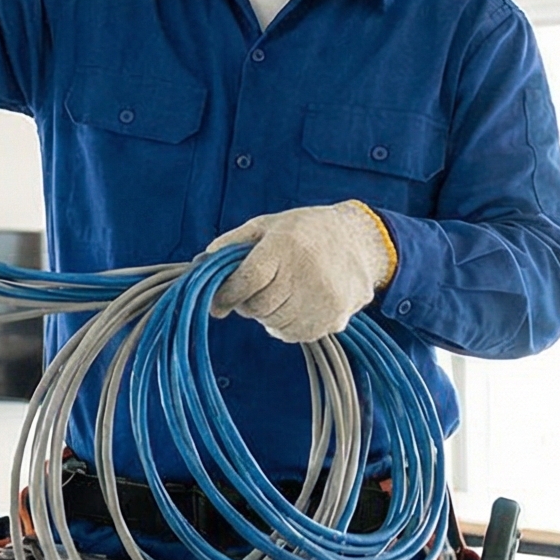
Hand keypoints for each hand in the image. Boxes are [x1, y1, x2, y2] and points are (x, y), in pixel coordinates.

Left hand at [208, 202, 397, 343]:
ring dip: (266, 314)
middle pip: (257, 306)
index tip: (216, 301)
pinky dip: (284, 324)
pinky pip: (292, 334)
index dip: (226, 294)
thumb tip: (200, 266)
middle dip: (246, 302)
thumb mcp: (266, 225)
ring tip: (279, 292)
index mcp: (286, 246)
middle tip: (253, 289)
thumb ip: (231, 244)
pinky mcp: (334, 320)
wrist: (359, 242)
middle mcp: (306, 274)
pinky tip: (294, 304)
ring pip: (272, 323)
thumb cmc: (304, 231)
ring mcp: (323, 300)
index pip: (247, 279)